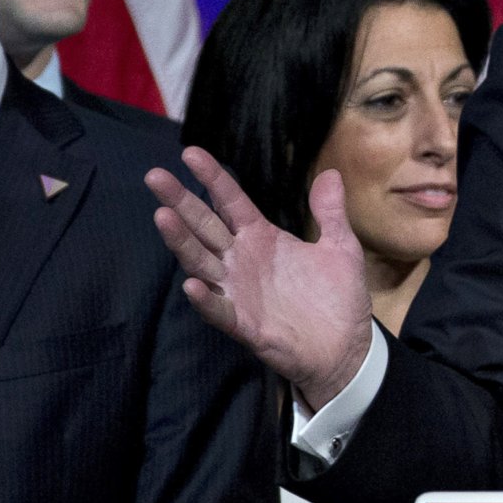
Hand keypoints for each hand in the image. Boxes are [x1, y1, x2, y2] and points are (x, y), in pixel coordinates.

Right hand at [147, 149, 374, 408]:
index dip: (213, 178)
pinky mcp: (245, 324)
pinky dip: (206, 299)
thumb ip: (330, 214)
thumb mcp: (340, 248)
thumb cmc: (338, 298)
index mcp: (262, 238)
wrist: (347, 349)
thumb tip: (330, 174)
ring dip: (182, 242)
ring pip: (202, 262)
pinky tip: (193, 284)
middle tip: (155, 175)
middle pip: (205, 226)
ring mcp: (239, 292)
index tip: (191, 152)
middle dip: (180, 201)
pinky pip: (220, 310)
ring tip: (162, 217)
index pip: (230, 202)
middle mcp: (242, 261)